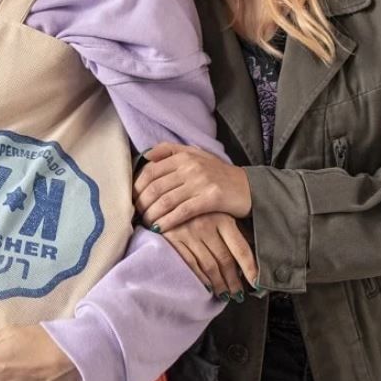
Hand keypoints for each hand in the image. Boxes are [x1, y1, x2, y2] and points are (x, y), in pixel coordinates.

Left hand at [135, 143, 251, 230]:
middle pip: (155, 187)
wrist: (249, 188)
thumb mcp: (196, 155)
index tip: (131, 199)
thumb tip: (147, 155)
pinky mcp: (211, 198)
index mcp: (184, 156)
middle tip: (136, 215)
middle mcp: (190, 166)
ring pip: (166, 200)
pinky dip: (168, 221)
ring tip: (146, 224)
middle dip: (141, 203)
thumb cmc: (218, 174)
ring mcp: (201, 182)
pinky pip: (182, 211)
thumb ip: (171, 151)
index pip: (150, 170)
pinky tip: (160, 229)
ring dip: (152, 215)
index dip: (137, 187)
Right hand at [162, 212, 258, 297]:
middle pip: (225, 260)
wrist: (163, 198)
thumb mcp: (218, 212)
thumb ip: (234, 229)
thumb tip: (250, 250)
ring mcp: (189, 232)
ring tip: (224, 294)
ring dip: (219, 283)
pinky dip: (200, 278)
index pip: (241, 249)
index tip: (256, 283)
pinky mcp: (172, 238)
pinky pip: (190, 264)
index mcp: (223, 218)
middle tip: (237, 293)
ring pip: (209, 265)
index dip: (250, 269)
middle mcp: (207, 225)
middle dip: (233, 281)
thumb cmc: (196, 208)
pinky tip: (206, 286)